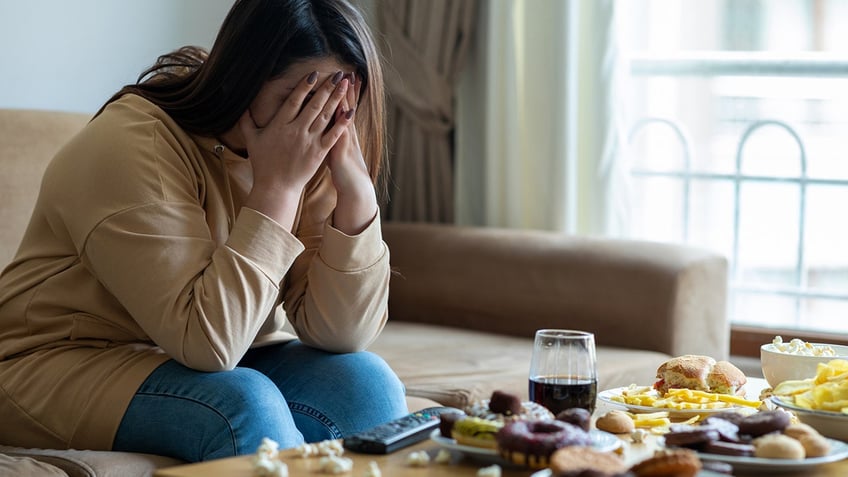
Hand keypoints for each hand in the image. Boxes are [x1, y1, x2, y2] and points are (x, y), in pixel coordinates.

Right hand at [240, 71, 352, 227]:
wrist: (276, 188)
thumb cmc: (263, 164)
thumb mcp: (251, 140)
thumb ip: (247, 122)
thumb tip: (243, 106)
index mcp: (279, 125)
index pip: (294, 101)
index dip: (304, 86)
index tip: (314, 74)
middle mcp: (296, 131)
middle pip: (314, 105)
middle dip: (327, 88)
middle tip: (338, 74)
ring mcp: (309, 141)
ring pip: (325, 116)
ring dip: (336, 99)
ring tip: (346, 85)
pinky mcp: (319, 153)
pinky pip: (333, 135)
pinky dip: (343, 122)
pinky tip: (351, 111)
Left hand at [326, 73, 378, 233]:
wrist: (356, 188)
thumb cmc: (344, 171)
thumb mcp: (338, 151)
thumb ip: (331, 137)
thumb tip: (325, 126)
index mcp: (344, 132)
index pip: (344, 107)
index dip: (345, 92)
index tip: (345, 74)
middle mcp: (346, 133)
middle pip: (346, 106)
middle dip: (347, 89)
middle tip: (348, 70)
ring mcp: (345, 140)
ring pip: (345, 115)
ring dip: (345, 98)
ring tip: (346, 82)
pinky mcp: (341, 149)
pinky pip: (340, 131)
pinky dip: (341, 119)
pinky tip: (340, 108)